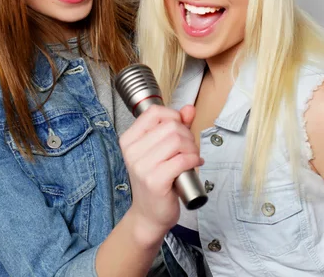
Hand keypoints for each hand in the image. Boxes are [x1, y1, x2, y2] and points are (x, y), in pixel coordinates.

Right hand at [119, 104, 200, 244]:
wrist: (149, 214)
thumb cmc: (156, 179)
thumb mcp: (162, 149)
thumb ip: (176, 126)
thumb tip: (189, 109)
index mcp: (129, 139)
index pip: (154, 112)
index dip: (173, 117)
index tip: (180, 129)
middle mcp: (132, 151)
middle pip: (171, 126)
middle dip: (187, 135)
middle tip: (188, 149)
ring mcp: (142, 166)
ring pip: (178, 141)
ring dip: (192, 148)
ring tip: (191, 157)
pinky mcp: (155, 181)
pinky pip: (182, 160)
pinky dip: (194, 160)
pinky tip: (194, 165)